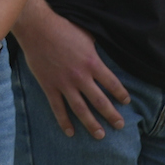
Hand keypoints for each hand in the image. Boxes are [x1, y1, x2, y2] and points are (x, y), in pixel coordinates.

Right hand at [17, 6, 128, 138]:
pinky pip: (58, 108)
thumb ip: (94, 51)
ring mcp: (64, 83)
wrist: (38, 28)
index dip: (121, 94)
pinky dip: (64, 121)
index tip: (126, 102)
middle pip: (100, 101)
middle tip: (120, 125)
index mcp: (92, 62)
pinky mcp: (49, 86)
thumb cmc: (63, 28)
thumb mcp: (87, 36)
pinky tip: (70, 132)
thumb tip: (102, 57)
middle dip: (111, 115)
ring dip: (91, 124)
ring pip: (80, 109)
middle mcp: (81, 76)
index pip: (112, 83)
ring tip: (100, 135)